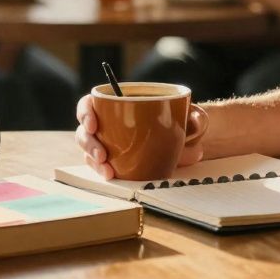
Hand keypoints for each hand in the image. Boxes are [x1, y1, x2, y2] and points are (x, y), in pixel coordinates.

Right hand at [75, 95, 205, 178]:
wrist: (187, 142)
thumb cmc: (181, 122)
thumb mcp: (189, 116)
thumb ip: (194, 117)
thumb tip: (194, 121)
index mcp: (118, 104)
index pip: (90, 103)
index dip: (86, 112)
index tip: (94, 124)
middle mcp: (107, 123)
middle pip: (85, 130)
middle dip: (88, 143)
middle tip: (102, 155)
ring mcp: (107, 143)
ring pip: (88, 150)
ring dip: (93, 160)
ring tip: (107, 170)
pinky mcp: (112, 161)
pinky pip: (99, 165)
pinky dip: (102, 170)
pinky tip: (110, 175)